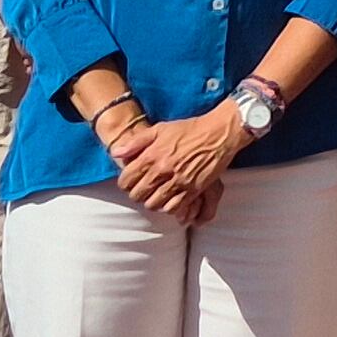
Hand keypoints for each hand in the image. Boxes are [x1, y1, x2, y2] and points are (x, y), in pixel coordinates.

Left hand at [111, 108, 241, 215]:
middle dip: (138, 194)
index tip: (131, 182)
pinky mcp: (193, 189)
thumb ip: (136, 142)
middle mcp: (163, 170)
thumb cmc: (190, 129)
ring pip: (154, 204)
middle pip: (138, 195)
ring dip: (153, 202)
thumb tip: (116, 152)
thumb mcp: (160, 129)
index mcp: (152, 155)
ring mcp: (178, 181)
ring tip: (156, 195)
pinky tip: (170, 200)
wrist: (219, 132)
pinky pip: (174, 208)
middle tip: (143, 189)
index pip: (126, 180)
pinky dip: (169, 207)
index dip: (125, 183)